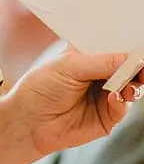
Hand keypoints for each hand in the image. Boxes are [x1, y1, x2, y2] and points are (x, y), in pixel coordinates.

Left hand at [9, 45, 142, 156]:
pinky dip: (122, 102)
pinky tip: (114, 98)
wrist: (31, 119)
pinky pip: (123, 108)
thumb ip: (100, 63)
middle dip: (136, 65)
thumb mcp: (69, 66)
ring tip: (129, 84)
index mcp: (88, 55)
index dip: (124, 44)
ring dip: (133, 84)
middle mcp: (99, 73)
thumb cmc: (42, 85)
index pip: (112, 46)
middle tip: (141, 64)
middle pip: (126, 67)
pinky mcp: (108, 116)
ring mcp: (105, 94)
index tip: (136, 44)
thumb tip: (130, 59)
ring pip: (130, 87)